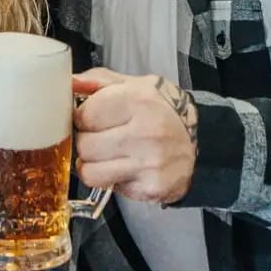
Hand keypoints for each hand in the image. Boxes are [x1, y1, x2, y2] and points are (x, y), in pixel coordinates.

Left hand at [71, 68, 197, 204]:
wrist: (200, 140)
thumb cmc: (160, 110)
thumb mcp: (133, 85)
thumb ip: (97, 82)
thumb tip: (70, 83)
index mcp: (138, 100)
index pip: (85, 116)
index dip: (83, 118)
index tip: (92, 118)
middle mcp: (146, 131)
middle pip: (84, 146)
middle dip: (87, 142)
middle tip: (101, 138)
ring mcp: (150, 163)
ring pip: (90, 172)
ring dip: (94, 165)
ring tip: (109, 155)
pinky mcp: (152, 187)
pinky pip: (110, 188)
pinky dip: (112, 179)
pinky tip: (126, 167)